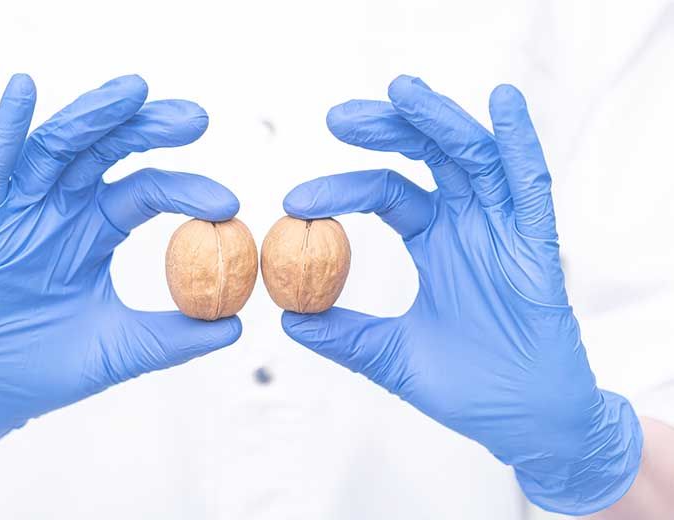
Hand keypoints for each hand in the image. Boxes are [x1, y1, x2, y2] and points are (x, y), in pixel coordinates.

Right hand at [0, 74, 241, 485]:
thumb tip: (238, 326)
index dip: (187, 189)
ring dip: (94, 115)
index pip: (147, 190)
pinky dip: (5, 128)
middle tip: (197, 117)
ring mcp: (22, 210)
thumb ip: (177, 337)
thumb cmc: (52, 369)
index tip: (230, 204)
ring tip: (135, 90)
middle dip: (149, 128)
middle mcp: (62, 208)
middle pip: (109, 151)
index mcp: (97, 229)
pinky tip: (24, 89)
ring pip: (58, 147)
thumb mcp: (125, 348)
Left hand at [281, 76, 641, 514]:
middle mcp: (468, 223)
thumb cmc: (470, 387)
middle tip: (337, 117)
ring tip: (402, 91)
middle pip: (426, 155)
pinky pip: (532, 185)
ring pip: (472, 157)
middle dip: (385, 129)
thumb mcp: (392, 356)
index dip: (340, 190)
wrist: (526, 423)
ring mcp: (504, 228)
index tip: (292, 202)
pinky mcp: (538, 245)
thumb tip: (287, 319)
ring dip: (438, 121)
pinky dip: (520, 143)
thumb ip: (345, 336)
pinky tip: (502, 103)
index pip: (385, 192)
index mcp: (435, 240)